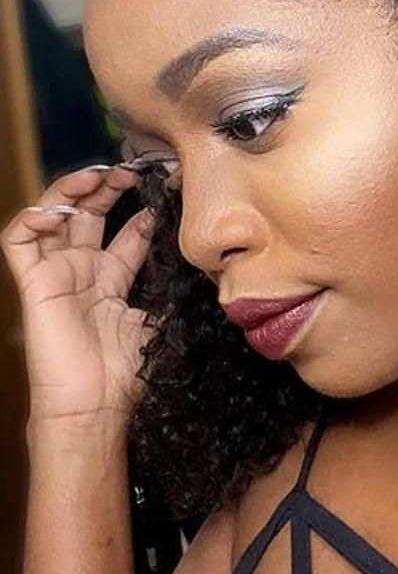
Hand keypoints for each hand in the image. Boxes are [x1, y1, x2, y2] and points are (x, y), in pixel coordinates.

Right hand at [1, 163, 157, 424]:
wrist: (95, 406)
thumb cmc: (126, 373)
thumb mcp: (157, 318)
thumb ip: (166, 288)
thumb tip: (196, 263)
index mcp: (113, 279)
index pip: (129, 231)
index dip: (145, 209)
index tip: (168, 191)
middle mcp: (83, 270)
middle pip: (91, 214)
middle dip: (109, 187)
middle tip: (131, 172)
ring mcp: (57, 273)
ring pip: (54, 216)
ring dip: (71, 190)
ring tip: (96, 176)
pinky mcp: (33, 282)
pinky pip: (19, 240)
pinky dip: (33, 217)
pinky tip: (59, 210)